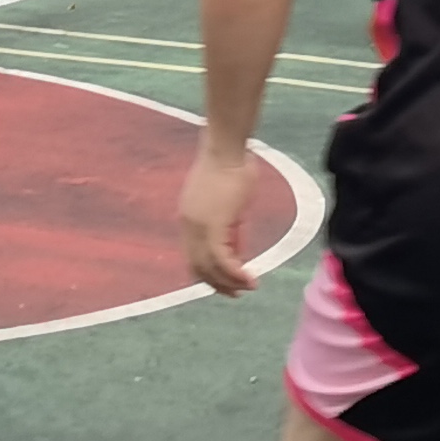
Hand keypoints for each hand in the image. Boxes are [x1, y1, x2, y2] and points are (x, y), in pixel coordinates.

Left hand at [179, 142, 262, 295]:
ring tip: (248, 287)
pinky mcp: (213, 225)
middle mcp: (188, 225)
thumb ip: (228, 224)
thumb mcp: (227, 203)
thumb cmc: (231, 165)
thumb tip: (236, 242)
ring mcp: (198, 226)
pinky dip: (236, 274)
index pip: (193, 255)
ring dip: (229, 282)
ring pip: (210, 267)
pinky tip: (251, 279)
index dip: (208, 273)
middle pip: (198, 266)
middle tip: (236, 292)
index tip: (226, 281)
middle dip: (217, 284)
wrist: (227, 148)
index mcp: (189, 218)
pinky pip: (222, 260)